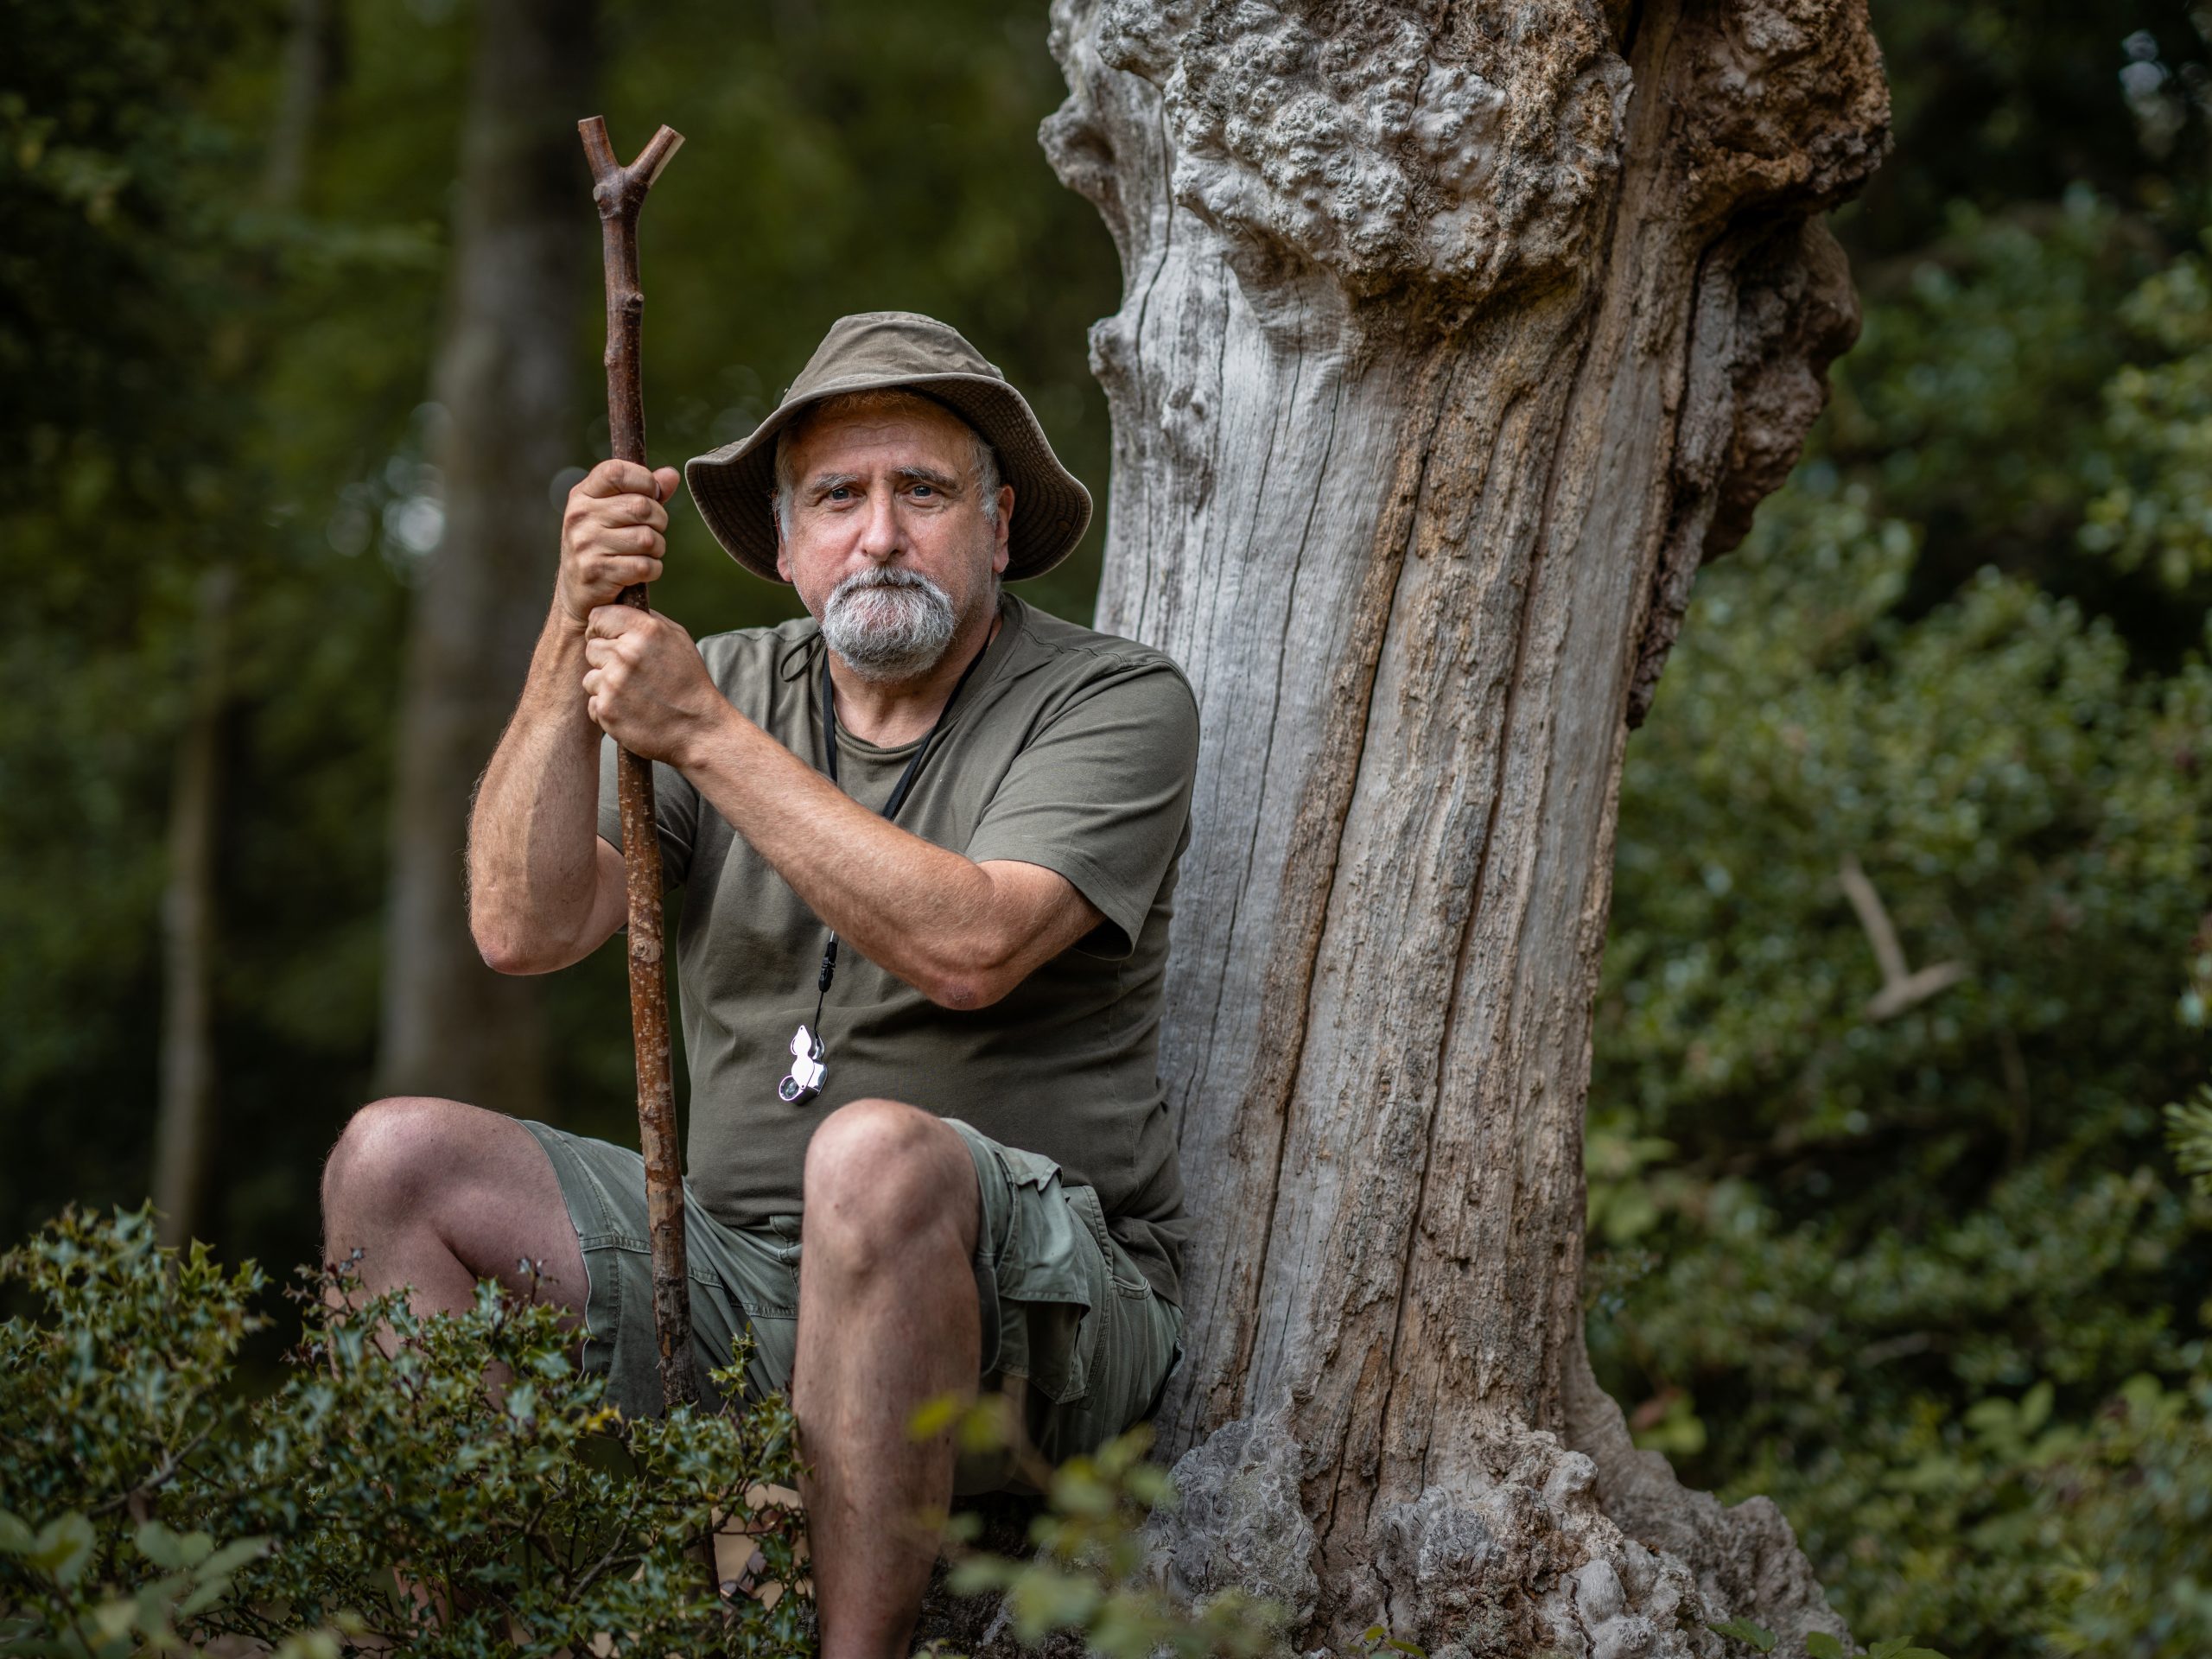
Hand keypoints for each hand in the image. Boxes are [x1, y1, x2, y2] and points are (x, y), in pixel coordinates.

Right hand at [557, 460, 681, 629]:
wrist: (577, 594)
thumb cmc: (602, 547)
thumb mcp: (614, 514)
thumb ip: (643, 492)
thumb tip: (671, 475)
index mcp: (582, 495)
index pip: (616, 471)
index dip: (644, 480)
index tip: (651, 495)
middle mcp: (579, 516)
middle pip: (641, 507)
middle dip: (659, 521)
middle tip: (652, 532)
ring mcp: (585, 544)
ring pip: (647, 538)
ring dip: (657, 548)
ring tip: (645, 553)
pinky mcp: (596, 572)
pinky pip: (645, 566)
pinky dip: (653, 570)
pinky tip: (641, 572)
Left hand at [582, 604, 723, 765]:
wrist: (699, 729)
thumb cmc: (690, 683)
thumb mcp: (678, 640)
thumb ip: (648, 621)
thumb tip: (623, 608)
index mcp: (646, 631)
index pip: (598, 616)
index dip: (603, 628)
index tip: (612, 639)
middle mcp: (627, 654)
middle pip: (591, 647)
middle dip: (606, 659)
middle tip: (631, 674)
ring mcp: (614, 683)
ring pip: (590, 676)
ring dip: (605, 685)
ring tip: (633, 694)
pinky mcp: (607, 710)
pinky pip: (592, 702)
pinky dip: (608, 708)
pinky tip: (630, 711)